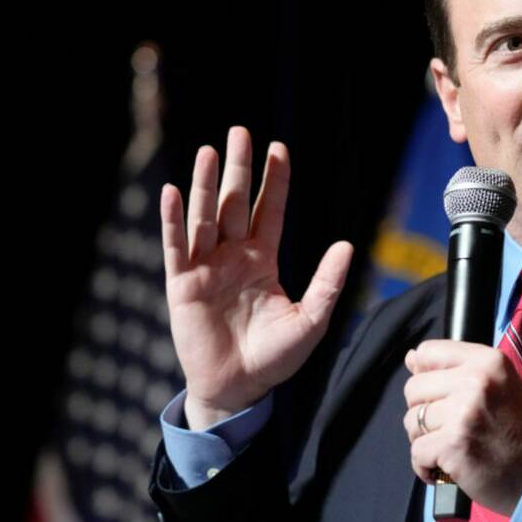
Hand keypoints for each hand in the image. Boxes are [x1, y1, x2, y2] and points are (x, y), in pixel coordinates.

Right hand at [161, 126, 353, 429]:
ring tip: (208, 150)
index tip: (279, 148)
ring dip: (204, 183)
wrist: (239, 390)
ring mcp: (206, 268)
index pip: (269, 211)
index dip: (275, 181)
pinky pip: (176, 246)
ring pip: (205, 216)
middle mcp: (233, 257)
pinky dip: (174, 219)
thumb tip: (347, 245)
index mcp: (263, 261)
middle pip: (235, 203)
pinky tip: (173, 192)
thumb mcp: (310, 320)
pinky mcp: (183, 285)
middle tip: (239, 131)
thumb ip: (327, 283)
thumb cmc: (275, 359)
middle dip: (238, 168)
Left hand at [402, 340, 521, 515]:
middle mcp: (476, 381)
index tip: (439, 395)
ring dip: (425, 439)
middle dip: (423, 412)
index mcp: (487, 361)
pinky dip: (425, 465)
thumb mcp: (498, 385)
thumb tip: (411, 358)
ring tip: (450, 447)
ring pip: (412, 420)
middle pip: (414, 388)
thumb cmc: (518, 430)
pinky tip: (444, 468)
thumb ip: (455, 369)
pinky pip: (416, 451)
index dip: (425, 376)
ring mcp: (463, 413)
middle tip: (449, 428)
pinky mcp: (453, 444)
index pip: (427, 352)